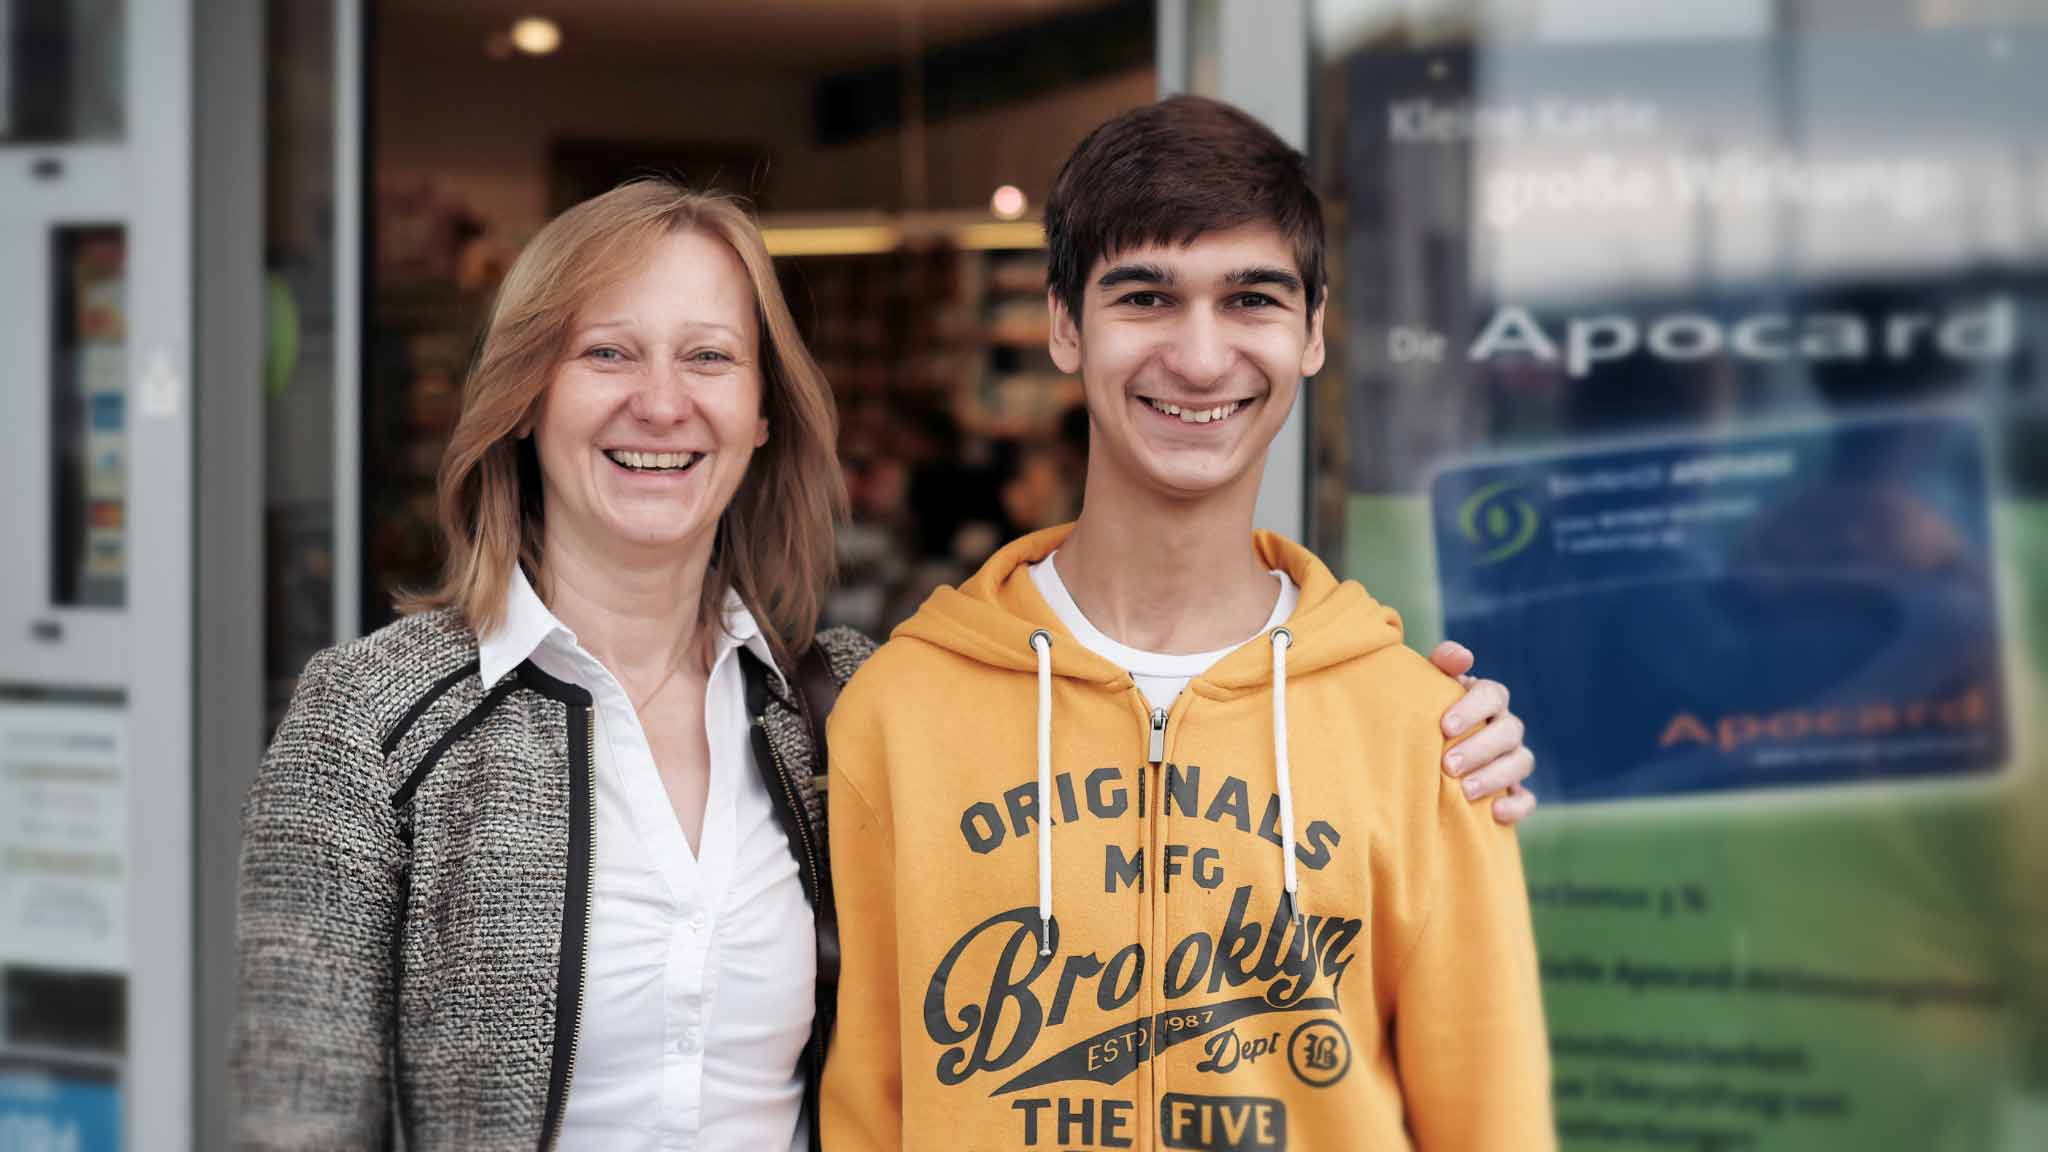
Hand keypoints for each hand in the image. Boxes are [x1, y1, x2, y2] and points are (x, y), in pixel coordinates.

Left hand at [1429, 641, 1536, 825]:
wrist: (1419, 756)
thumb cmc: (1423, 714)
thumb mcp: (1425, 688)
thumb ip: (1440, 666)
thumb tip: (1462, 657)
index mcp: (1486, 698)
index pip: (1492, 694)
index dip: (1472, 709)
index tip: (1444, 727)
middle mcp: (1504, 726)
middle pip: (1509, 731)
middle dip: (1480, 748)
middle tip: (1448, 765)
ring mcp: (1512, 758)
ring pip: (1521, 762)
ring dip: (1496, 776)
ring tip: (1465, 790)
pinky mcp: (1514, 791)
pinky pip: (1527, 798)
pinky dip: (1516, 806)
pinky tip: (1495, 813)